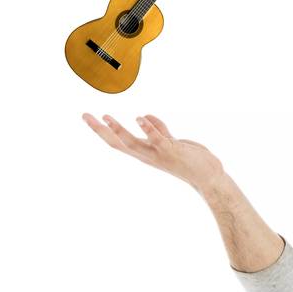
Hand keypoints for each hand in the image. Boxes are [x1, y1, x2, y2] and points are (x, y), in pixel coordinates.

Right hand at [82, 112, 224, 192]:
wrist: (208, 176)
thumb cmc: (189, 159)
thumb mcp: (171, 142)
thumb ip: (159, 130)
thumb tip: (145, 116)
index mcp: (145, 152)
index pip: (117, 141)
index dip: (102, 130)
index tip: (88, 117)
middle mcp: (147, 155)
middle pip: (117, 143)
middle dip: (99, 130)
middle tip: (85, 116)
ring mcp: (158, 154)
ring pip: (132, 143)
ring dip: (119, 130)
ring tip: (106, 117)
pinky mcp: (171, 151)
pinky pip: (157, 138)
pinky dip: (148, 128)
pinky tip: (140, 117)